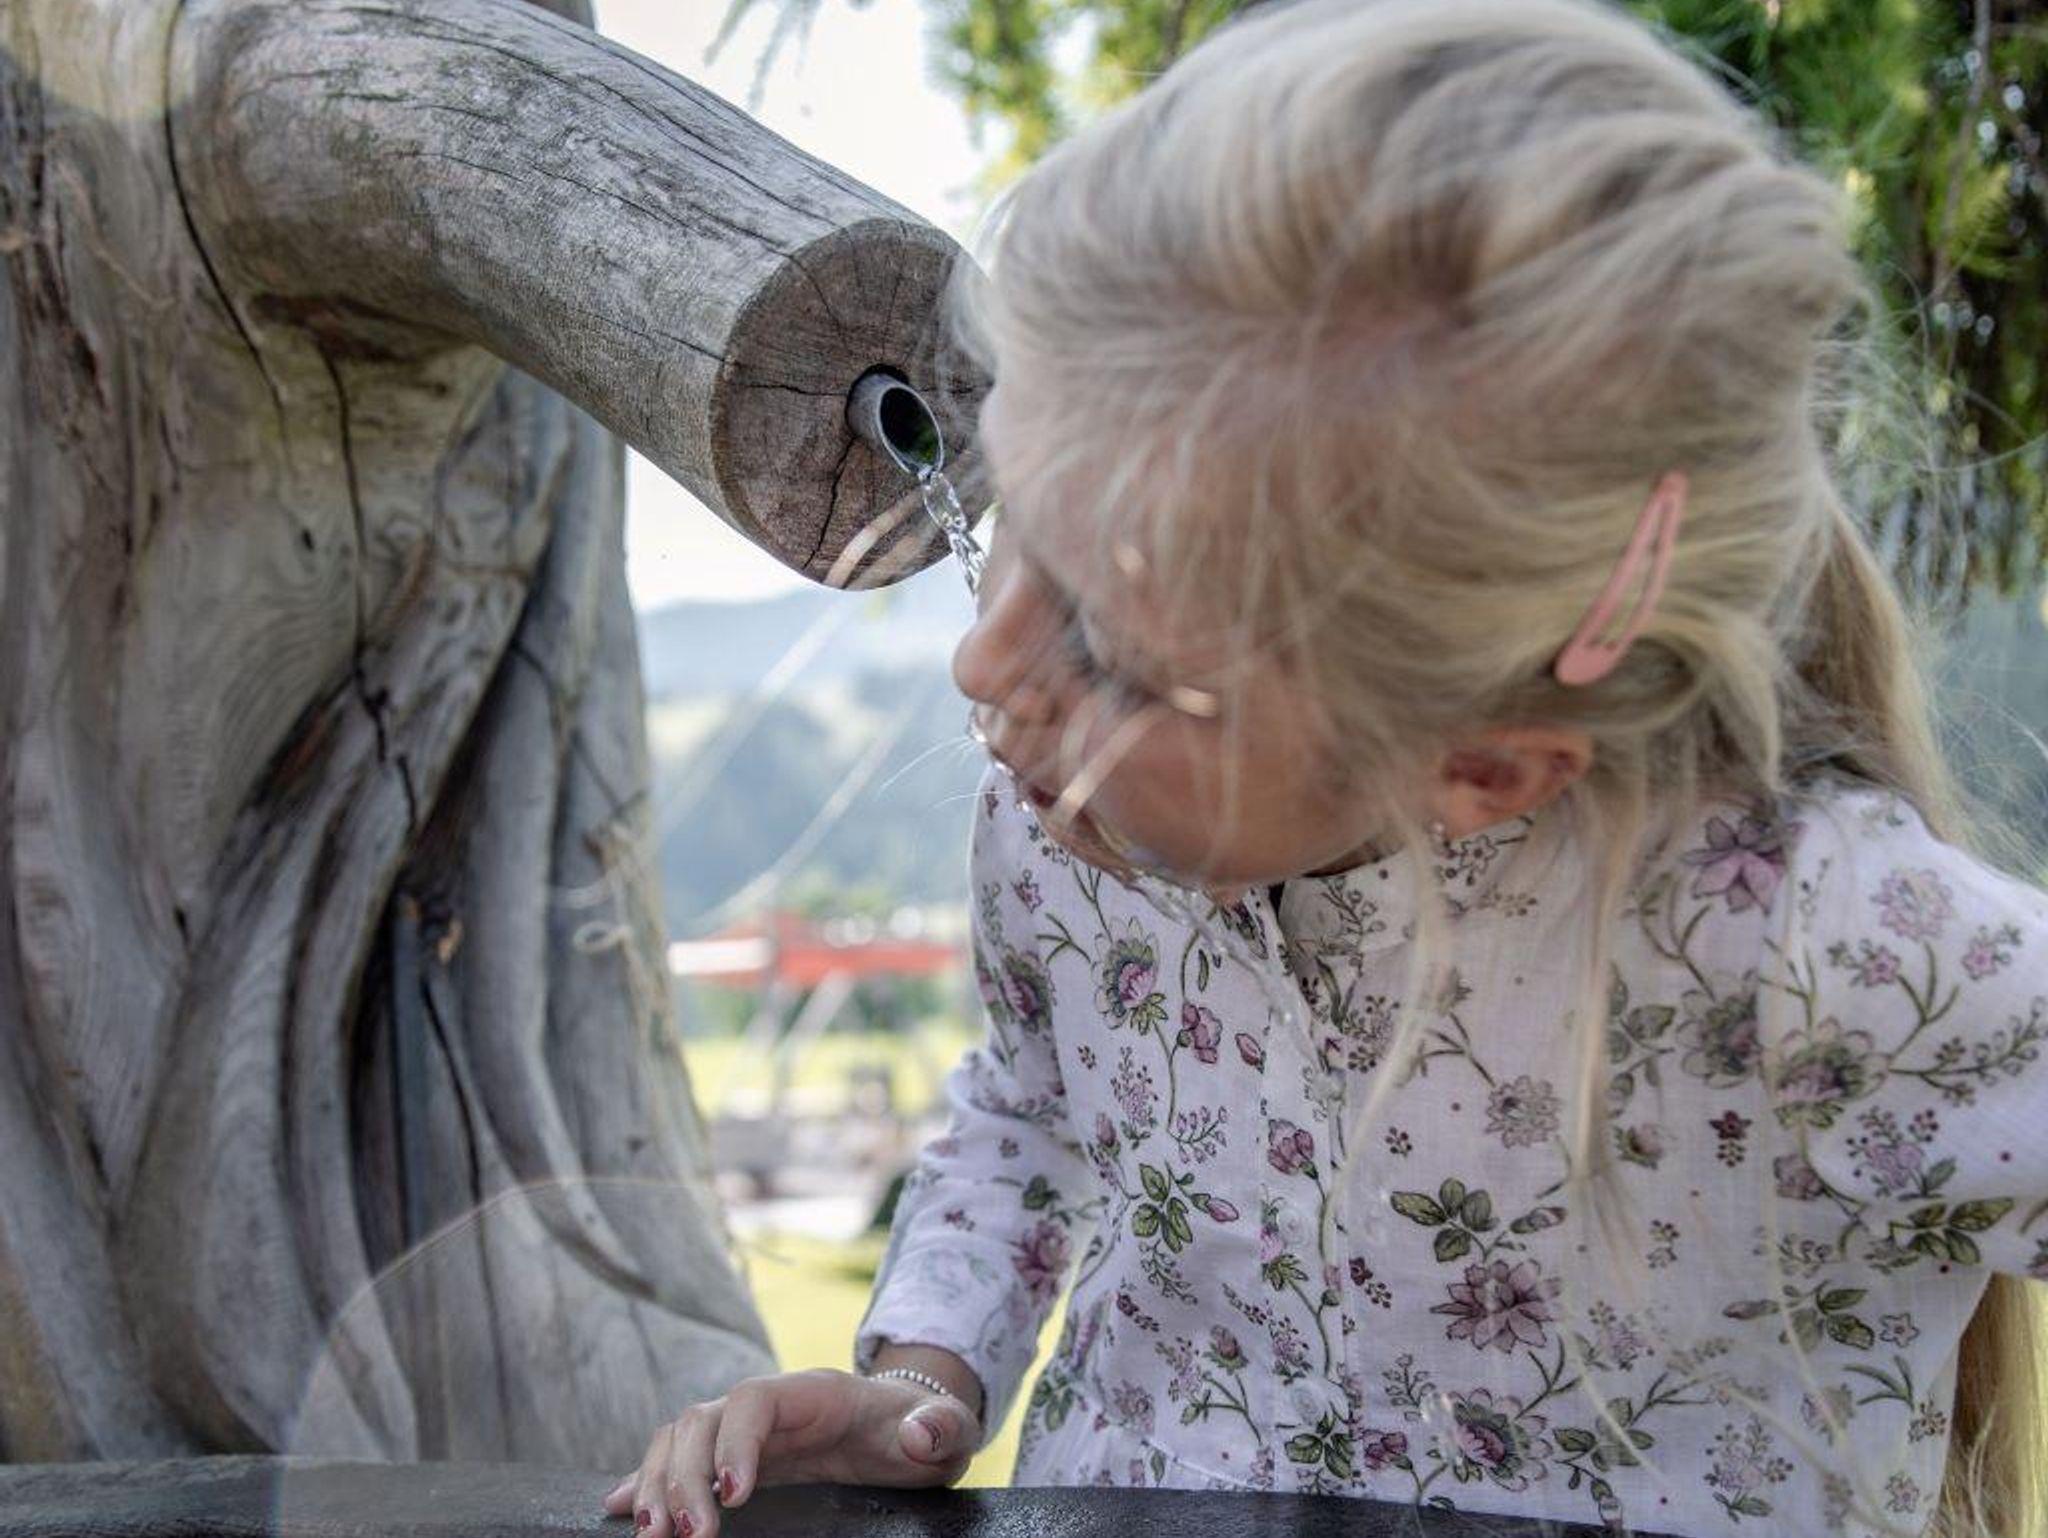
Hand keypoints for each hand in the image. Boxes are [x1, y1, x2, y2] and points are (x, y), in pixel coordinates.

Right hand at [598, 1369, 979, 1536]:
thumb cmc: (923, 1429)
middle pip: (701, 1420)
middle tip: (686, 1537)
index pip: (752, 1401)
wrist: (908, 1430)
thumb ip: (939, 1429)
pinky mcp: (735, 1461)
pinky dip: (643, 1482)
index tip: (733, 1497)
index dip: (734, 1444)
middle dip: (683, 1476)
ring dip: (656, 1482)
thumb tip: (919, 1437)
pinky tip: (617, 1510)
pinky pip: (679, 1461)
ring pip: (679, 1440)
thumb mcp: (946, 1431)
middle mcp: (769, 1407)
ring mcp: (747, 1434)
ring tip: (652, 1535)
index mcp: (813, 1393)